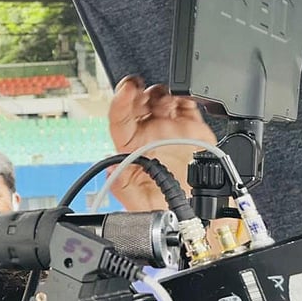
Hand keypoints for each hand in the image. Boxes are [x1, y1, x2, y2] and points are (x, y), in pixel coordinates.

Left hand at [107, 75, 216, 210]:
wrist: (191, 211)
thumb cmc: (159, 205)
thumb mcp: (136, 202)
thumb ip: (121, 186)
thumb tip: (110, 168)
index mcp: (131, 147)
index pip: (119, 119)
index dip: (120, 101)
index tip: (126, 90)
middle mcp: (148, 134)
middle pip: (138, 103)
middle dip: (139, 92)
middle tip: (143, 89)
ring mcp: (169, 128)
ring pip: (161, 99)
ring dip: (162, 93)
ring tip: (166, 101)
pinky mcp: (191, 127)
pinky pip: (187, 104)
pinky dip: (186, 95)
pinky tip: (185, 98)